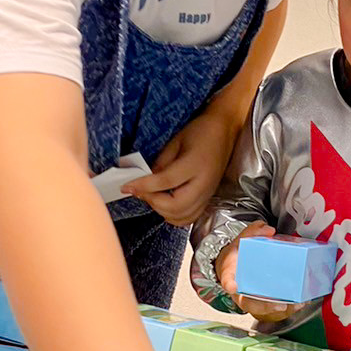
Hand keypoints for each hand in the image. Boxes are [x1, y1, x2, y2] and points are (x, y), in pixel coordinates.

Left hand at [124, 108, 238, 225]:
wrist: (224, 132)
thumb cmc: (200, 132)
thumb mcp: (176, 142)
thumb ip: (160, 164)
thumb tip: (144, 181)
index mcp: (195, 164)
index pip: (165, 181)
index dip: (143, 186)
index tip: (126, 186)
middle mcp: (204, 183)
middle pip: (175, 205)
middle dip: (152, 201)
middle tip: (140, 190)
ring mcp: (208, 194)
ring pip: (181, 216)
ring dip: (162, 210)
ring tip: (152, 196)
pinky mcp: (208, 200)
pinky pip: (189, 218)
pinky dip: (174, 216)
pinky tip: (165, 204)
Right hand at [217, 221, 306, 322]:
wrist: (236, 266)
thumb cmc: (238, 256)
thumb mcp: (242, 240)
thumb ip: (253, 231)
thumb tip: (269, 230)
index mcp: (231, 275)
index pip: (227, 279)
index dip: (229, 283)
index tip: (233, 286)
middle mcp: (240, 290)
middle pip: (248, 302)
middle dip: (264, 305)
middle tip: (279, 305)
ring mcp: (251, 298)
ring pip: (263, 309)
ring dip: (280, 308)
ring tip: (295, 304)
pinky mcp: (263, 301)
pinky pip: (274, 307)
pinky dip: (288, 307)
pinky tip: (300, 302)